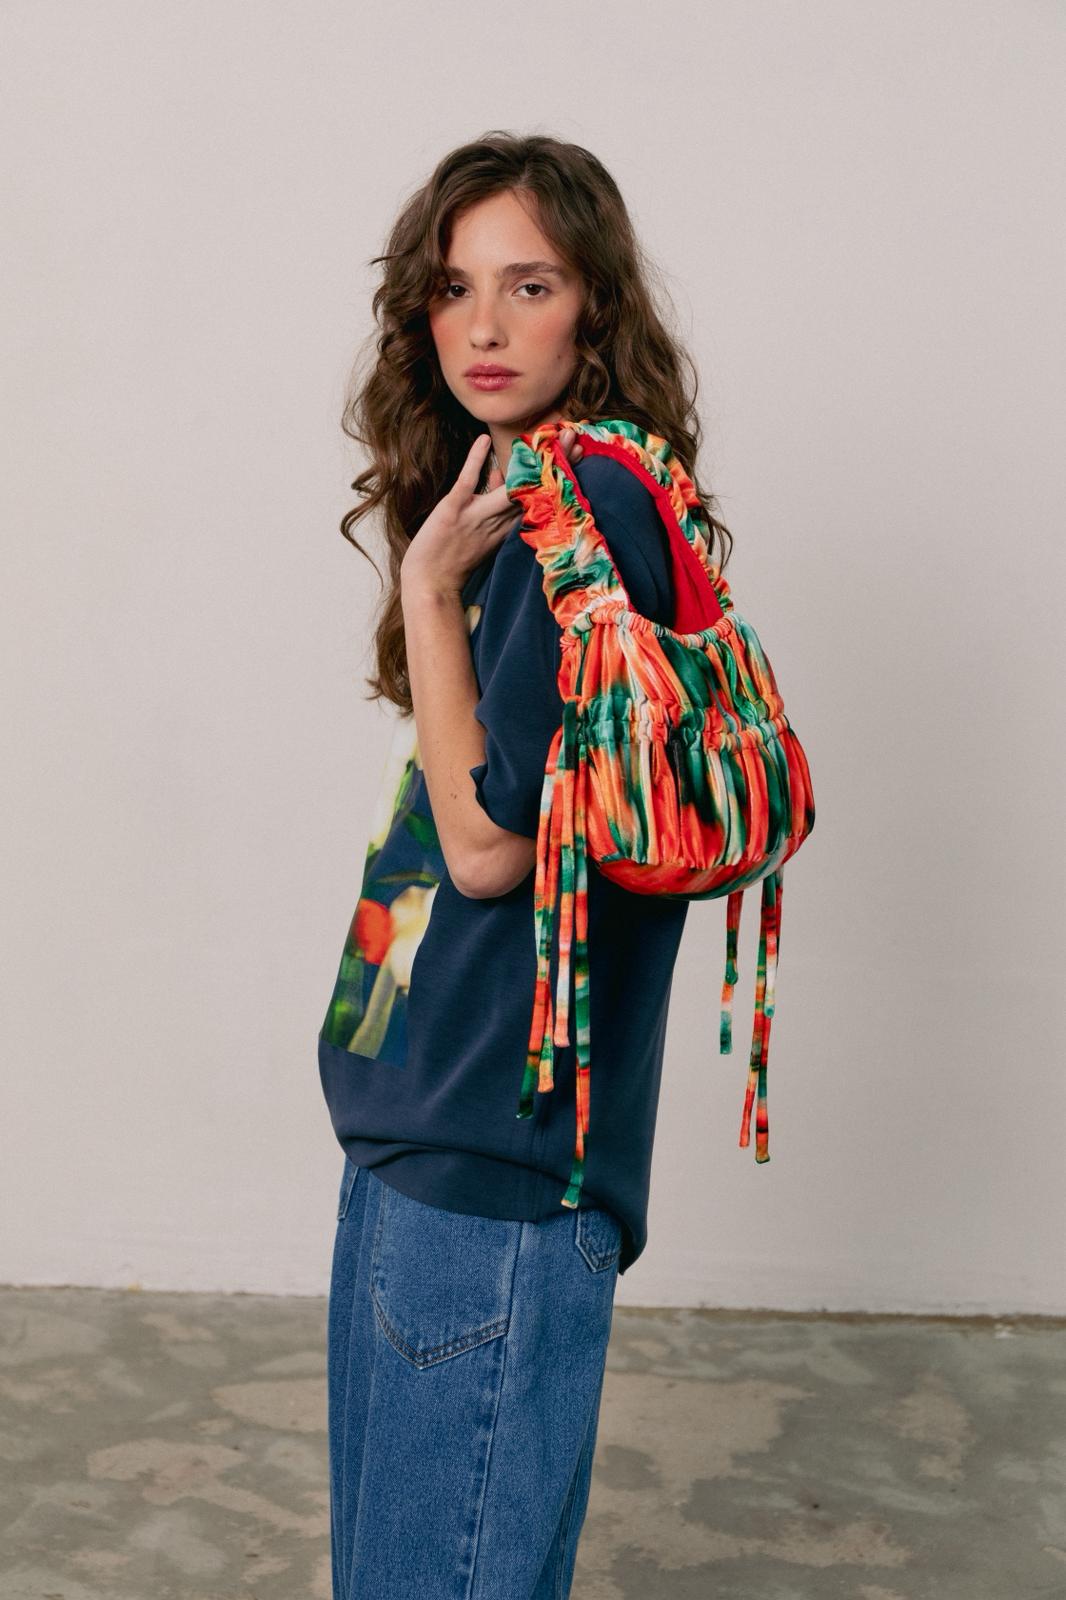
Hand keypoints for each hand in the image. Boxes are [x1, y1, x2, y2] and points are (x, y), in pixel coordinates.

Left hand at [400, 427, 584, 600]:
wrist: (430, 583)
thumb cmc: (455, 559)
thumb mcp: (484, 533)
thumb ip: (496, 503)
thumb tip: (503, 471)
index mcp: (508, 527)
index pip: (540, 498)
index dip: (559, 476)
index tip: (577, 454)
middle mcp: (499, 521)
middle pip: (534, 489)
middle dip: (556, 463)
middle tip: (575, 438)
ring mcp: (477, 515)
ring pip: (511, 487)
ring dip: (531, 462)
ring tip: (549, 436)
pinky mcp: (454, 509)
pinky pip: (469, 480)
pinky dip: (475, 459)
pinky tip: (485, 439)